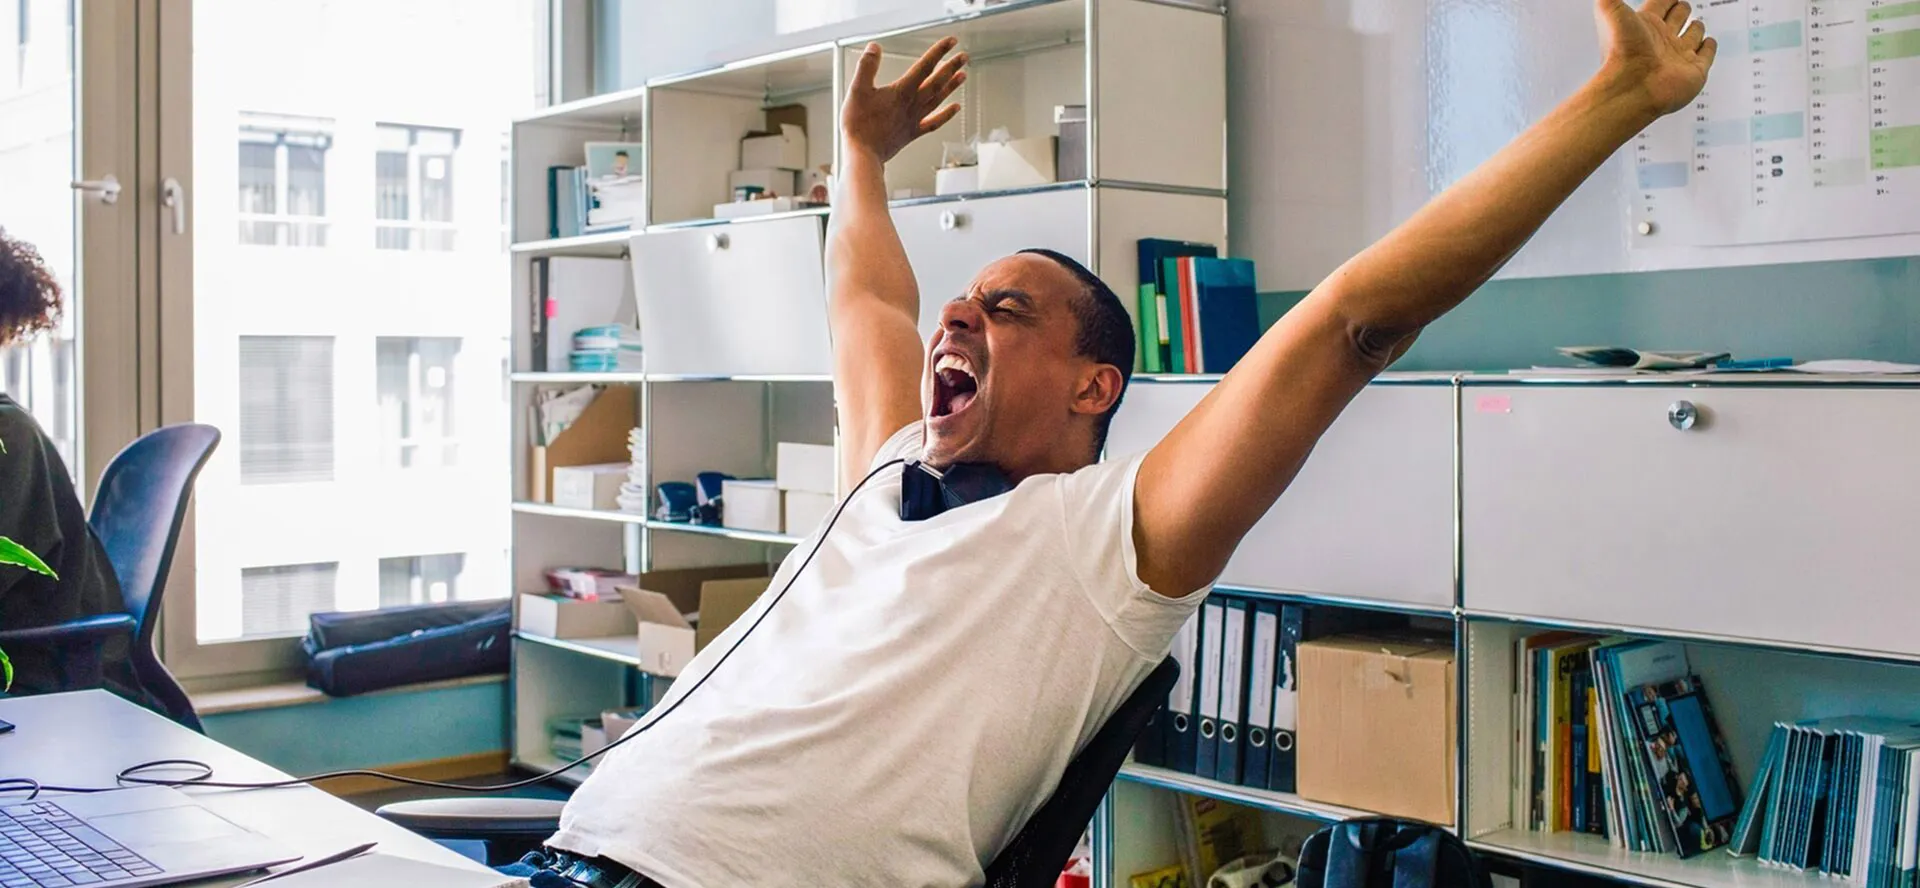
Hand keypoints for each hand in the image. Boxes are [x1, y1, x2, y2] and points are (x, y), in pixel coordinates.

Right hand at [842, 37, 967, 162]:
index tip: (951, 41)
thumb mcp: (857, 90)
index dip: (938, 51)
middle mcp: (913, 104)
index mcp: (902, 92)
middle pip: (937, 82)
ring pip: (938, 99)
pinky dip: (946, 114)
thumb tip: (875, 47)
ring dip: (952, 86)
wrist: (863, 155)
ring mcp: (914, 119)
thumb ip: (867, 66)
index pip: (924, 66)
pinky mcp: (912, 133)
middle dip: (951, 66)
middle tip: (964, 56)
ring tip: (963, 75)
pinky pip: (934, 122)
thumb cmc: (858, 125)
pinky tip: (956, 108)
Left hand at [1593, 0, 1716, 115]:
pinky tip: (1708, 43)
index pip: (1659, 4)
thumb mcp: (1610, 13)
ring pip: (1692, 35)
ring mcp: (1678, 55)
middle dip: (1681, 10)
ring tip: (1696, 24)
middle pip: (1677, 18)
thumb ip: (1607, 0)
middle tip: (1682, 6)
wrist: (1632, 86)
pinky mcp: (1694, 70)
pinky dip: (1709, 47)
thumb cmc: (1621, 52)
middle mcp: (1661, 40)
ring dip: (1695, 28)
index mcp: (1645, 25)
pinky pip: (1706, 55)